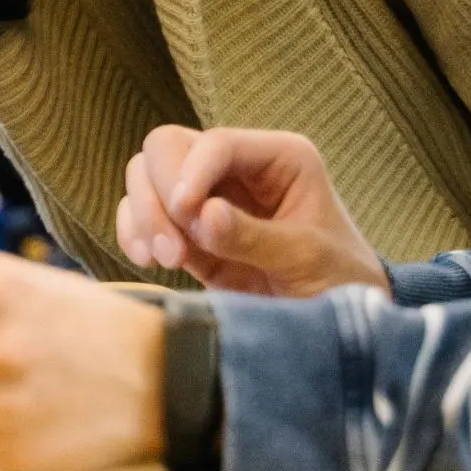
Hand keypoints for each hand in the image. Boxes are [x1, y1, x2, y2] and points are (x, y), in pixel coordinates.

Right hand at [119, 126, 382, 297]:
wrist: (333, 327)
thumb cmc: (337, 280)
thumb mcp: (306, 258)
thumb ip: (253, 237)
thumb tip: (203, 215)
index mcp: (278, 158)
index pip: (217, 143)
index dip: (192, 172)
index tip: (186, 213)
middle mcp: (237, 168)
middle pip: (166, 147)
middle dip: (159, 193)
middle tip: (173, 250)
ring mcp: (207, 197)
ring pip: (145, 175)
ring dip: (144, 215)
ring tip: (166, 261)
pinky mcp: (187, 231)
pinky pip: (140, 213)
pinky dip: (133, 232)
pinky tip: (148, 262)